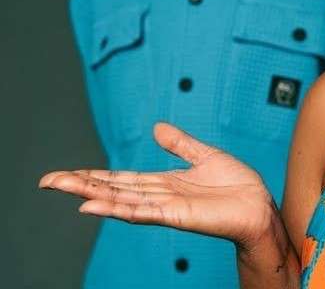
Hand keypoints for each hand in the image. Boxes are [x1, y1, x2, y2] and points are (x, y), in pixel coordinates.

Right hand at [39, 122, 277, 249]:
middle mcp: (159, 196)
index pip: (121, 179)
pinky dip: (116, 208)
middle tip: (48, 181)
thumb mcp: (205, 156)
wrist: (259, 206)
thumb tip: (156, 127)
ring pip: (120, 200)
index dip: (93, 176)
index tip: (65, 174)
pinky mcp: (176, 216)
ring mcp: (165, 208)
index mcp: (164, 183)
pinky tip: (94, 207)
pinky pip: (141, 211)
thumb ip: (180, 144)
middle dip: (81, 185)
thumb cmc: (238, 187)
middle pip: (113, 189)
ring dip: (90, 195)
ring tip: (62, 189)